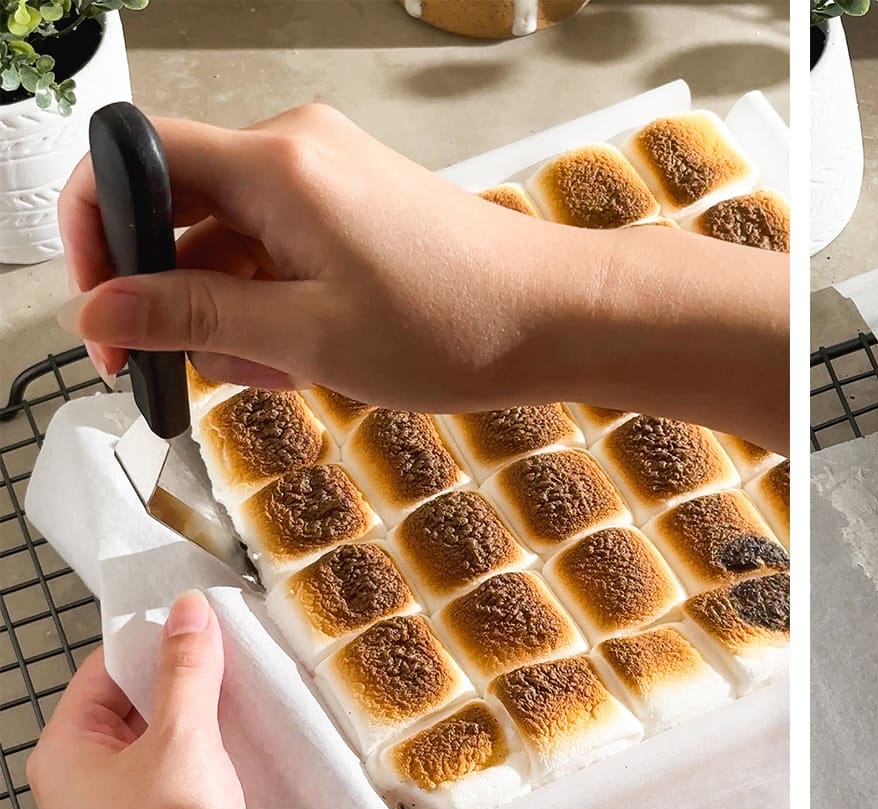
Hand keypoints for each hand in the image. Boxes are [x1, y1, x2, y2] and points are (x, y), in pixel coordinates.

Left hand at [28, 591, 281, 808]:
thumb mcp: (181, 746)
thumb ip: (188, 674)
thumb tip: (187, 610)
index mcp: (72, 754)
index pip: (108, 669)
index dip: (158, 636)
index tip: (211, 610)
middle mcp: (102, 783)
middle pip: (154, 705)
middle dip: (208, 679)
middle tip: (258, 644)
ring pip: (196, 747)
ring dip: (238, 724)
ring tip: (283, 689)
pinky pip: (223, 786)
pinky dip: (253, 767)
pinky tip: (291, 747)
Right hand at [55, 104, 789, 452]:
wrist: (561, 319)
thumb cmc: (459, 324)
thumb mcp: (304, 336)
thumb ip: (190, 318)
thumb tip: (101, 314)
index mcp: (276, 163)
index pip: (132, 161)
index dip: (96, 235)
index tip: (105, 312)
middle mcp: (299, 150)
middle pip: (180, 208)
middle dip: (176, 295)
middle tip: (193, 368)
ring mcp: (332, 175)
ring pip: (231, 239)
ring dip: (233, 311)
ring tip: (283, 370)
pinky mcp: (358, 206)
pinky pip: (280, 246)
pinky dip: (276, 301)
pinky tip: (309, 355)